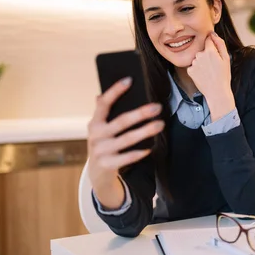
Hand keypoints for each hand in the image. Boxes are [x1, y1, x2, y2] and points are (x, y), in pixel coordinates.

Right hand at [87, 77, 164, 209]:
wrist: (97, 175)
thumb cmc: (104, 145)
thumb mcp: (100, 130)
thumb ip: (102, 113)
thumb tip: (100, 94)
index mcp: (94, 123)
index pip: (104, 104)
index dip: (115, 91)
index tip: (129, 80)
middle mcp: (96, 136)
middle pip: (121, 121)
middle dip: (140, 113)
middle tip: (158, 107)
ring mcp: (101, 151)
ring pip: (127, 139)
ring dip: (145, 131)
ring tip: (160, 124)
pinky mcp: (108, 165)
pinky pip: (127, 157)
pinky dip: (139, 152)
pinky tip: (151, 148)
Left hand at [187, 32, 235, 120]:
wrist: (217, 92)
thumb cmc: (224, 76)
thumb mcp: (226, 58)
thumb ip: (220, 44)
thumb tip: (213, 33)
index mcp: (210, 51)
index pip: (208, 39)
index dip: (212, 45)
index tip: (215, 53)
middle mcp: (199, 55)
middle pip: (202, 50)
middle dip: (207, 55)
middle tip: (214, 66)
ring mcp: (193, 63)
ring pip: (198, 58)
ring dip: (202, 62)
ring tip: (209, 72)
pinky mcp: (189, 70)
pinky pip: (193, 66)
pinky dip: (197, 69)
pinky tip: (203, 75)